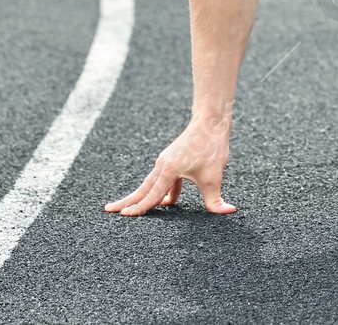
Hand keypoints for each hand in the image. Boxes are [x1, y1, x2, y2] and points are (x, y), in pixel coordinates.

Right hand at [104, 115, 235, 216]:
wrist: (211, 122)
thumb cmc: (211, 147)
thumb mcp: (215, 177)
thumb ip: (216, 199)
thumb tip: (229, 211)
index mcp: (168, 170)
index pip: (152, 195)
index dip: (139, 208)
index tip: (124, 215)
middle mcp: (163, 165)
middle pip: (142, 189)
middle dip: (126, 201)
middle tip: (108, 209)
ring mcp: (166, 161)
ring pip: (151, 184)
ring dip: (142, 197)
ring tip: (129, 207)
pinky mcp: (173, 160)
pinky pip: (164, 179)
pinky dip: (162, 191)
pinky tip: (168, 201)